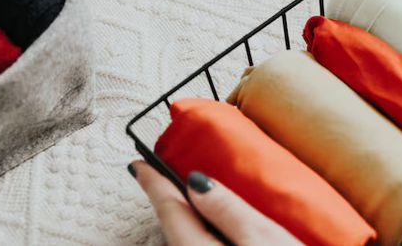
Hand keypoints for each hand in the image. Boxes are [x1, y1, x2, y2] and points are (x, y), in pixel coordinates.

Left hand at [130, 161, 299, 245]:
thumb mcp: (263, 238)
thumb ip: (228, 210)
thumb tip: (196, 183)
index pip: (171, 212)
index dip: (155, 184)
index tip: (138, 164)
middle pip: (176, 233)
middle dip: (170, 205)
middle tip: (161, 179)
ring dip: (187, 226)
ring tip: (191, 204)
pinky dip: (201, 242)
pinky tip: (213, 234)